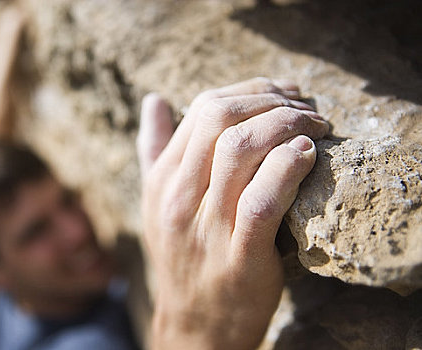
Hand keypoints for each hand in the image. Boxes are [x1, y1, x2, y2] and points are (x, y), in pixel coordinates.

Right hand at [137, 78, 328, 349]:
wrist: (194, 325)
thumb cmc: (183, 258)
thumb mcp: (157, 204)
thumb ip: (154, 150)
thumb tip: (153, 100)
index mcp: (163, 180)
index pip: (203, 109)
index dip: (250, 91)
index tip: (283, 94)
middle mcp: (180, 197)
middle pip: (220, 118)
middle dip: (271, 99)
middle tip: (306, 106)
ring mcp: (207, 226)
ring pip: (241, 149)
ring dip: (288, 124)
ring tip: (316, 127)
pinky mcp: (240, 256)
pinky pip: (263, 199)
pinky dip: (288, 167)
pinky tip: (308, 154)